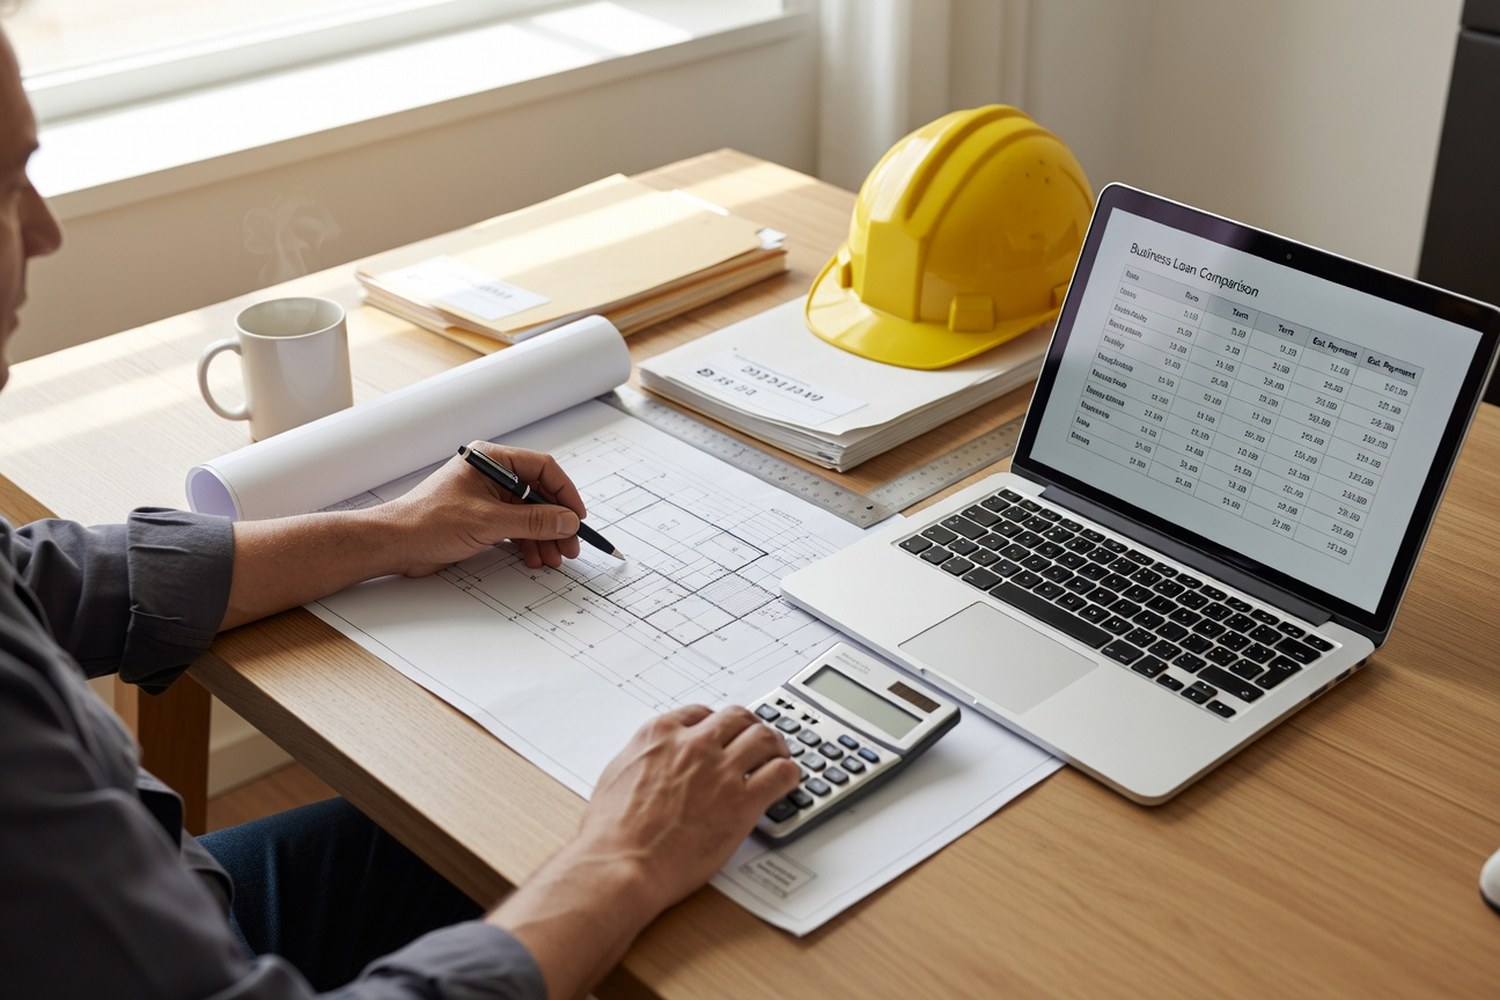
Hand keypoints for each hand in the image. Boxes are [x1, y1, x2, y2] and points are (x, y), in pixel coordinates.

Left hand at [383, 442, 586, 572]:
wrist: (395, 544)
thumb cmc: (428, 522)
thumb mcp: (488, 521)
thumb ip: (533, 521)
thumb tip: (567, 520)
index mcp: (491, 460)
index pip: (542, 468)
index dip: (564, 493)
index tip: (576, 517)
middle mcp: (491, 475)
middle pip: (538, 495)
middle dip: (555, 522)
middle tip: (569, 545)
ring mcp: (486, 497)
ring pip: (528, 514)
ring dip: (543, 537)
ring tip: (553, 558)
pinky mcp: (481, 518)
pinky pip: (515, 527)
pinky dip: (527, 543)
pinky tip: (533, 558)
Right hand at [577, 704, 800, 911]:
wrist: (621, 864)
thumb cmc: (611, 832)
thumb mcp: (616, 775)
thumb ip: (642, 758)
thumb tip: (653, 760)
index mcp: (661, 734)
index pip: (701, 713)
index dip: (716, 724)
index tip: (721, 735)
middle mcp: (694, 745)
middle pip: (737, 718)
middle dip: (749, 727)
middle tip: (756, 742)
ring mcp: (720, 771)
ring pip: (765, 738)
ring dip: (775, 746)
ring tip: (779, 757)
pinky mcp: (742, 802)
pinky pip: (781, 774)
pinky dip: (789, 774)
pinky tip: (787, 783)